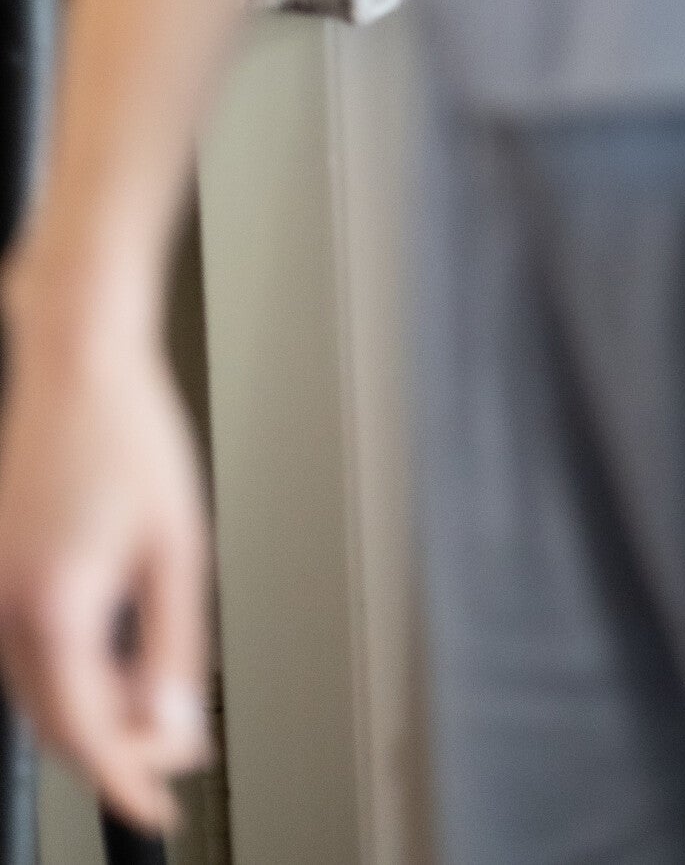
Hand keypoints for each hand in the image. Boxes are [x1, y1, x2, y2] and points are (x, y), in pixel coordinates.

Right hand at [0, 287, 210, 831]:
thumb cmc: (128, 433)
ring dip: (93, 711)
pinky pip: (28, 654)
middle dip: (115, 748)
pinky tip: (118, 658)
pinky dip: (70, 673)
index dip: (124, 781)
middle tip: (178, 750)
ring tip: (158, 701)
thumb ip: (174, 649)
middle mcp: (6, 606)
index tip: (156, 809)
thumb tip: (172, 724)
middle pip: (54, 724)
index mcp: (53, 606)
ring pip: (38, 693)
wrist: (79, 364)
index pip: (83, 735)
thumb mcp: (177, 549)